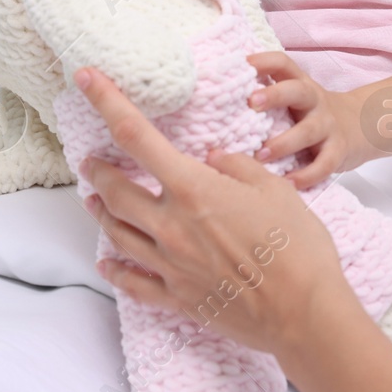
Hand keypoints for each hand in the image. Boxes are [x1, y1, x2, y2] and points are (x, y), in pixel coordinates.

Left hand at [73, 65, 350, 355]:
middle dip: (97, 171)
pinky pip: (133, 283)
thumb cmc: (298, 246)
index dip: (106, 102)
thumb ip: (235, 166)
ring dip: (100, 213)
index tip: (86, 78)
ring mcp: (170, 265)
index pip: (136, 136)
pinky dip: (114, 269)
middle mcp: (171, 225)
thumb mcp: (273, 188)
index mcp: (193, 189)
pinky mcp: (178, 297)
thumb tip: (211, 159)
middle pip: (114, 191)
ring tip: (93, 200)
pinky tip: (106, 261)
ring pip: (116, 234)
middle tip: (90, 161)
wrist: (305, 313)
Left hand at [245, 52, 365, 189]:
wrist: (362, 125)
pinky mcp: (339, 150)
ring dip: (283, 142)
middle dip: (275, 95)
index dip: (265, 61)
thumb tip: (216, 102)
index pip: (284, 64)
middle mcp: (314, 101)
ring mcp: (328, 125)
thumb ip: (267, 97)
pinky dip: (307, 175)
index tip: (244, 64)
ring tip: (260, 154)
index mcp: (299, 84)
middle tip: (251, 103)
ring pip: (308, 131)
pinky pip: (324, 164)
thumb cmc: (311, 113)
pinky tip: (287, 183)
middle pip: (297, 91)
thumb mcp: (294, 98)